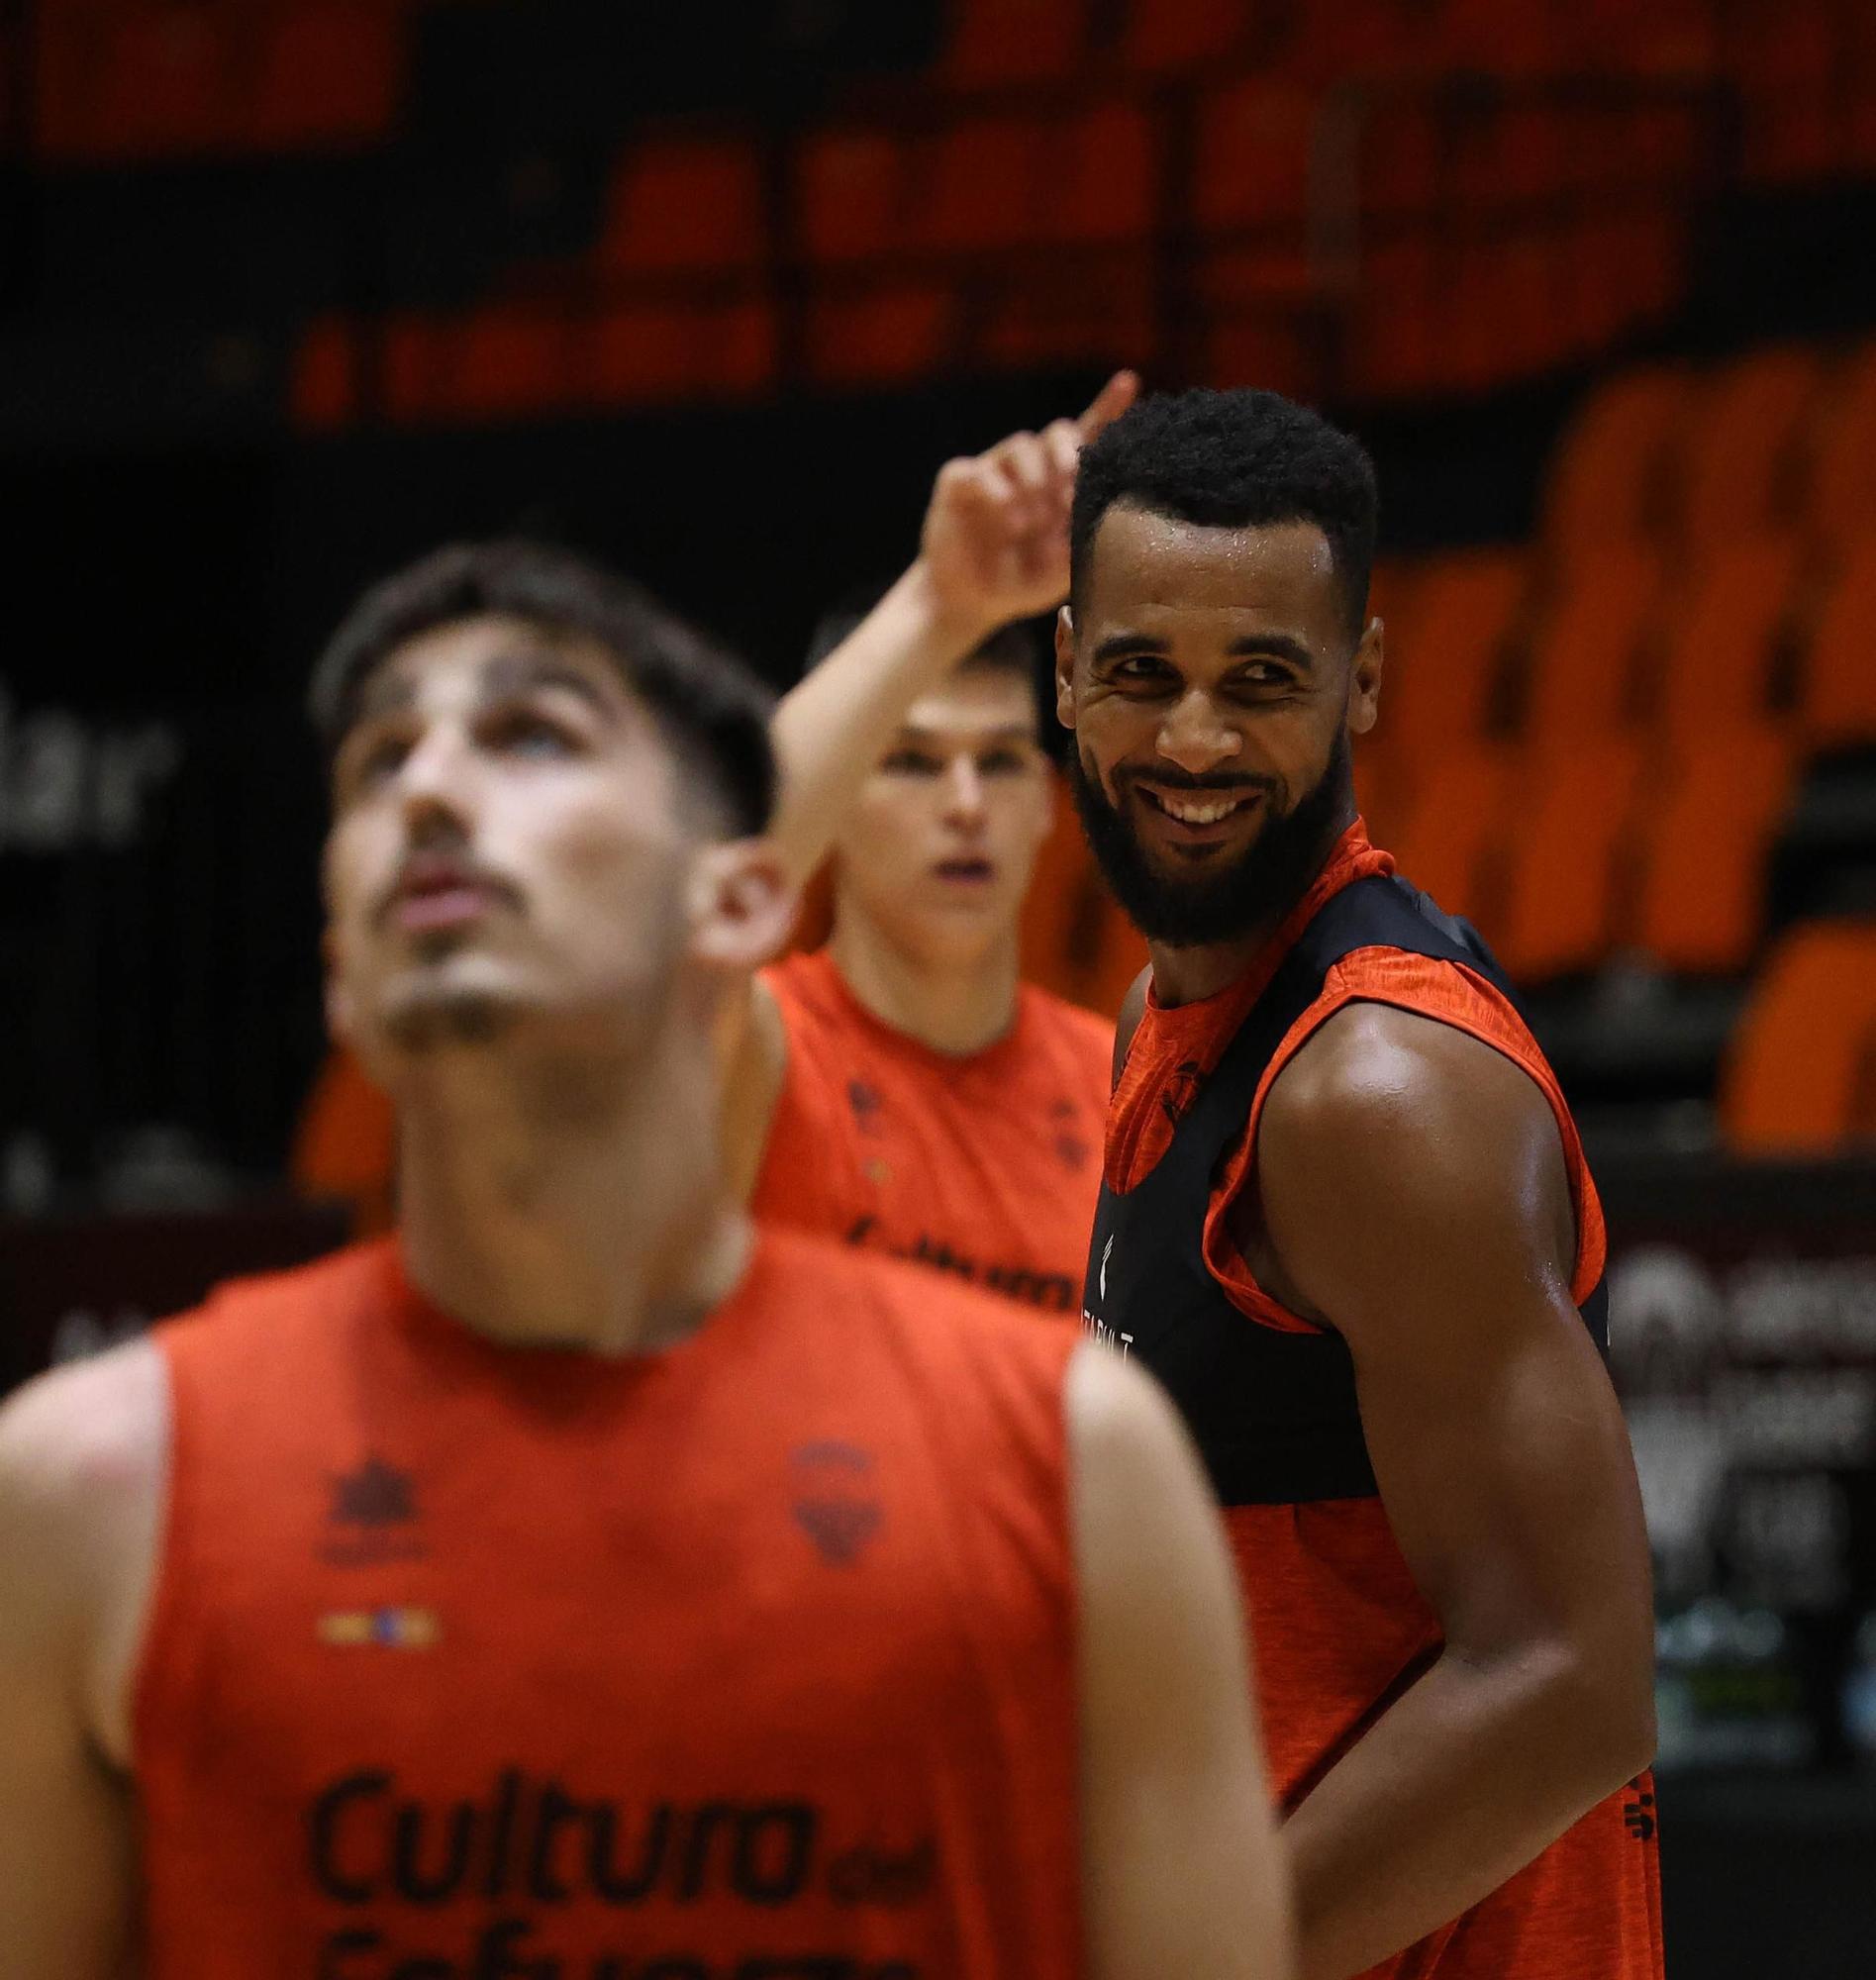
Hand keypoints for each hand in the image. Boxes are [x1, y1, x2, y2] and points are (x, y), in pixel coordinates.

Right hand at [918, 370, 1138, 640]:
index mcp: (1060, 483)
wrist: (971, 600)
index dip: (1108, 407)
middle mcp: (1030, 468)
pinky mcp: (959, 482)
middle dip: (1068, 454)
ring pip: (1020, 445)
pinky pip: (978, 470)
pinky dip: (996, 492)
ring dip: (1033, 481)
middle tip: (1071, 491)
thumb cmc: (1023, 580)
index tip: (1129, 381)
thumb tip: (1103, 515)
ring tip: (1032, 524)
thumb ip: (1083, 542)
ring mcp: (994, 471)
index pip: (1088, 437)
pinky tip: (1007, 518)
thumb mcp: (1063, 569)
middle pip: (1057, 432)